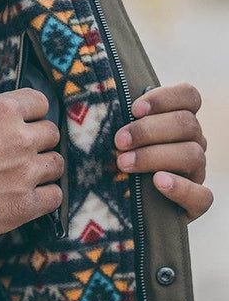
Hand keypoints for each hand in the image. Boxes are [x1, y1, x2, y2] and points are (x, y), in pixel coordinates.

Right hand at [0, 89, 62, 244]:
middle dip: (40, 141)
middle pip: (52, 133)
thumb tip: (8, 125)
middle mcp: (20, 138)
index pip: (40, 101)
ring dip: (45, 168)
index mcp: (1, 111)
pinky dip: (46, 196)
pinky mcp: (26, 204)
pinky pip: (55, 196)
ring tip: (28, 175)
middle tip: (23, 151)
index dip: (33, 113)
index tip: (27, 122)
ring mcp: (26, 172)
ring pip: (57, 163)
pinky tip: (32, 196)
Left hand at [114, 82, 212, 221]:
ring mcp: (196, 173)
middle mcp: (192, 142)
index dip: (164, 98)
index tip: (134, 109)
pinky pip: (202, 195)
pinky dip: (180, 187)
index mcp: (176, 119)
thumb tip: (98, 99)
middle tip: (119, 142)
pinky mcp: (195, 204)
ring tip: (124, 163)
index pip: (189, 96)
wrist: (115, 203)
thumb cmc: (109, 157)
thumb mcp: (113, 134)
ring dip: (154, 156)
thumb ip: (115, 116)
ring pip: (192, 155)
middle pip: (187, 124)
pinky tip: (157, 182)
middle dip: (148, 130)